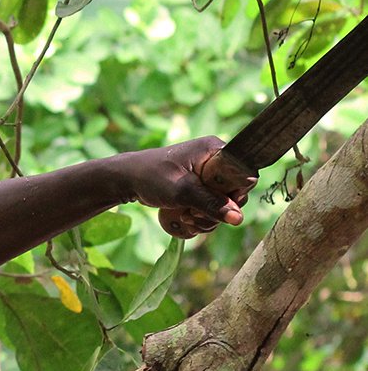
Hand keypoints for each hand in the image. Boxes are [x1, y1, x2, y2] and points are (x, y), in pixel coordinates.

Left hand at [119, 138, 254, 237]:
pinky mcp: (200, 189)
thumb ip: (211, 204)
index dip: (235, 195)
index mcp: (216, 151)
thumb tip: (239, 218)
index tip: (215, 205)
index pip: (244, 175)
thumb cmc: (152, 177)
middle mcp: (216, 162)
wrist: (127, 179)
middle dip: (216, 211)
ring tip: (185, 217)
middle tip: (193, 214)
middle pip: (235, 195)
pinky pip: (211, 209)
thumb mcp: (182, 191)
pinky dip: (200, 219)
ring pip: (223, 207)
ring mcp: (208, 177)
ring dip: (206, 219)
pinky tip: (184, 219)